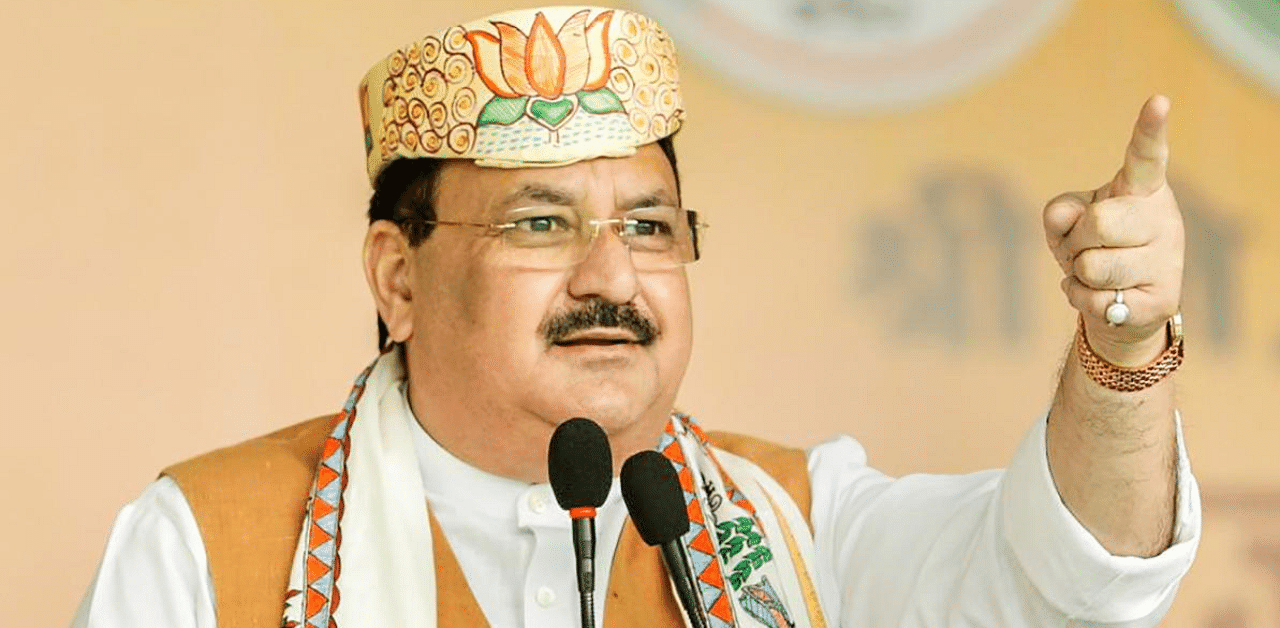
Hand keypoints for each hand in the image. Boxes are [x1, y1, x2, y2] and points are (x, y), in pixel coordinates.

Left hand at [1043, 96, 1184, 365]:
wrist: (1118, 304)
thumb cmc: (1091, 248)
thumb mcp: (1067, 223)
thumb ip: (1060, 212)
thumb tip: (1065, 217)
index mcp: (1142, 189)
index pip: (1146, 155)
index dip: (1150, 130)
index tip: (1158, 100)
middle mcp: (1163, 218)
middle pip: (1099, 222)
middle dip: (1076, 240)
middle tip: (1087, 247)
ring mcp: (1168, 259)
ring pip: (1093, 266)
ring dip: (1079, 273)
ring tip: (1097, 274)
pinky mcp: (1163, 299)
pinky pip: (1097, 300)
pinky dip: (1081, 298)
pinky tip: (1102, 297)